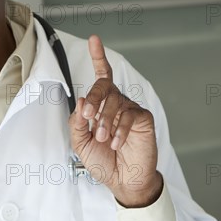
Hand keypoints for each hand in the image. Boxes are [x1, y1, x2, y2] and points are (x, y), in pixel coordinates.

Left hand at [68, 35, 162, 207]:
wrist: (123, 181)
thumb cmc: (103, 161)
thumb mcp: (81, 143)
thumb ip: (77, 122)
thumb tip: (81, 101)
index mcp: (101, 104)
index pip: (101, 76)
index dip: (98, 57)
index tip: (95, 39)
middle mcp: (116, 102)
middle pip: (104, 86)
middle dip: (94, 99)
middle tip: (88, 117)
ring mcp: (130, 109)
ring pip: (115, 101)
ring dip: (105, 121)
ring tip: (104, 138)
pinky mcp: (143, 119)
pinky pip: (129, 115)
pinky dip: (120, 130)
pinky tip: (117, 143)